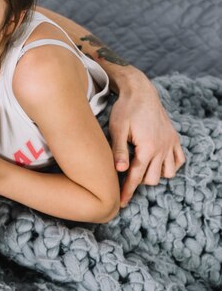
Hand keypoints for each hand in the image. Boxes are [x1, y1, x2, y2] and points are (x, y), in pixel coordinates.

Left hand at [109, 72, 184, 206]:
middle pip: (152, 178)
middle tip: (125, 175)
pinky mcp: (174, 138)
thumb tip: (119, 170)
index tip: (119, 203)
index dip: (127, 191)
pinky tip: (157, 162)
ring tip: (140, 166)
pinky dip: (169, 165)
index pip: (136, 176)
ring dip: (154, 174)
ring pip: (167, 172)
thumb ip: (119, 150)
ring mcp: (171, 143)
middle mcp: (162, 148)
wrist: (140, 91)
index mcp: (147, 148)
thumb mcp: (117, 129)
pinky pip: (179, 160)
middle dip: (138, 180)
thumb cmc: (125, 110)